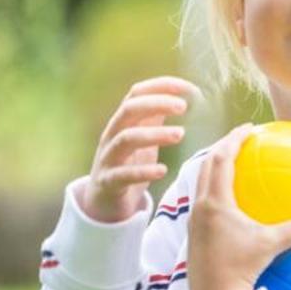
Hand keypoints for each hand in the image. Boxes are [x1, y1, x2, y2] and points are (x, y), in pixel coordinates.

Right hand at [76, 77, 200, 222]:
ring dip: (154, 134)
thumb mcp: (142, 138)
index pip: (136, 93)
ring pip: (126, 139)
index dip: (160, 86)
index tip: (187, 87)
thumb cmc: (128, 165)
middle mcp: (112, 135)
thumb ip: (155, 118)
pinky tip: (163, 170)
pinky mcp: (108, 182)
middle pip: (129, 110)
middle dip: (156, 104)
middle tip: (183, 107)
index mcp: (122, 122)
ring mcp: (108, 158)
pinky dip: (143, 171)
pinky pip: (123, 175)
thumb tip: (181, 96)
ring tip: (180, 134)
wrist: (103, 202)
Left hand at [187, 125, 290, 289]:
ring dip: (215, 169)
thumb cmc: (240, 270)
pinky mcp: (194, 235)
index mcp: (214, 203)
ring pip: (201, 184)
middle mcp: (199, 208)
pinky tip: (233, 201)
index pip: (221, 159)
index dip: (233, 139)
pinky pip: (203, 203)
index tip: (249, 128)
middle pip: (207, 166)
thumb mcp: (271, 245)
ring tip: (235, 163)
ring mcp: (194, 222)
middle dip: (223, 148)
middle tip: (241, 139)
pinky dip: (215, 191)